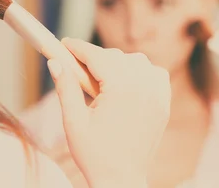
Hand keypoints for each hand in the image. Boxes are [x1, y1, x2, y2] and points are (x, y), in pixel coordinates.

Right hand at [47, 38, 170, 187]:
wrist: (121, 181)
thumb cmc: (95, 155)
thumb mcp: (73, 121)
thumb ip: (65, 87)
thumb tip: (55, 62)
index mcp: (122, 90)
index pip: (97, 56)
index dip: (78, 48)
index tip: (64, 43)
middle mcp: (144, 88)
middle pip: (115, 57)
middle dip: (94, 58)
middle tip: (75, 66)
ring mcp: (157, 96)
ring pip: (136, 61)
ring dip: (117, 63)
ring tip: (99, 78)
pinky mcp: (163, 104)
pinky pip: (154, 74)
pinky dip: (140, 72)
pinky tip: (125, 82)